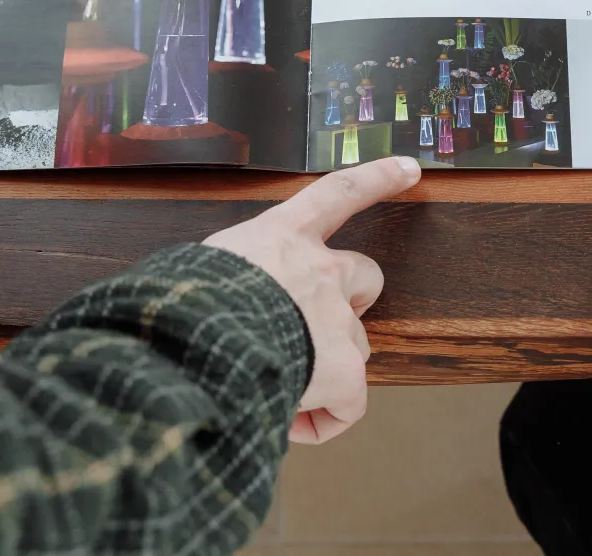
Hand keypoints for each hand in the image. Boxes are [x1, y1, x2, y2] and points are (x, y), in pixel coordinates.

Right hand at [204, 157, 421, 443]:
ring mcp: (336, 318)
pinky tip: (286, 423)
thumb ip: (226, 276)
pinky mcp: (344, 370)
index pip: (337, 193)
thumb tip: (219, 309)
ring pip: (357, 346)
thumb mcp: (198, 266)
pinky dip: (322, 419)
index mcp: (280, 234)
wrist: (200, 336)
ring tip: (281, 388)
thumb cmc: (182, 300)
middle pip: (364, 278)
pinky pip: (346, 405)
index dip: (376, 179)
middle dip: (353, 302)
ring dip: (330, 366)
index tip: (409, 169)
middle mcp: (319, 269)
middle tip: (320, 330)